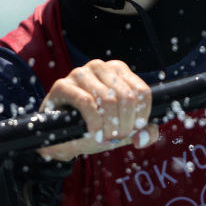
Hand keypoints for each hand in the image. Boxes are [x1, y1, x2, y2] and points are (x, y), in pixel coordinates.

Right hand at [36, 59, 158, 161]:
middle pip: (127, 96)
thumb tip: (144, 137)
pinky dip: (95, 123)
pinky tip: (95, 134)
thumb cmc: (95, 127)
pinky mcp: (63, 85)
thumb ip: (143, 132)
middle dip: (125, 124)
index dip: (141, 116)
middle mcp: (100, 67)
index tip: (133, 132)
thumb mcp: (124, 129)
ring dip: (110, 126)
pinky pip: (86, 102)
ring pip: (109, 99)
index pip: (142, 91)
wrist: (61, 136)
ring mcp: (80, 73)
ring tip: (106, 138)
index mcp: (118, 71)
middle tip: (117, 138)